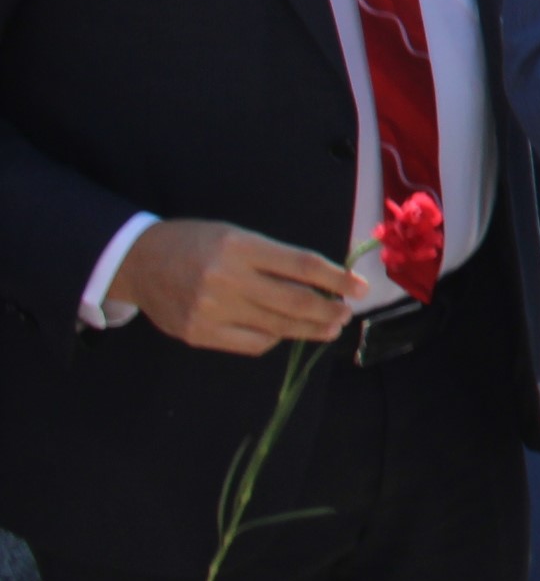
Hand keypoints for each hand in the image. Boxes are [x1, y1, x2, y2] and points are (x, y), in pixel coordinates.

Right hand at [105, 218, 357, 353]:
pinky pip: (251, 344)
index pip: (302, 265)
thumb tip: (321, 282)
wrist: (139, 262)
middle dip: (329, 310)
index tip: (360, 288)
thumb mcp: (236, 236)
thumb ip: (274, 259)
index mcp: (240, 246)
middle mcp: (226, 279)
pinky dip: (274, 339)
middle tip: (347, 313)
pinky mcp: (199, 334)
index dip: (337, 279)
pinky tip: (284, 333)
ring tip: (328, 327)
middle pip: (294, 301)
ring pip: (277, 327)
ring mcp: (211, 310)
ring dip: (310, 329)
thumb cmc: (196, 244)